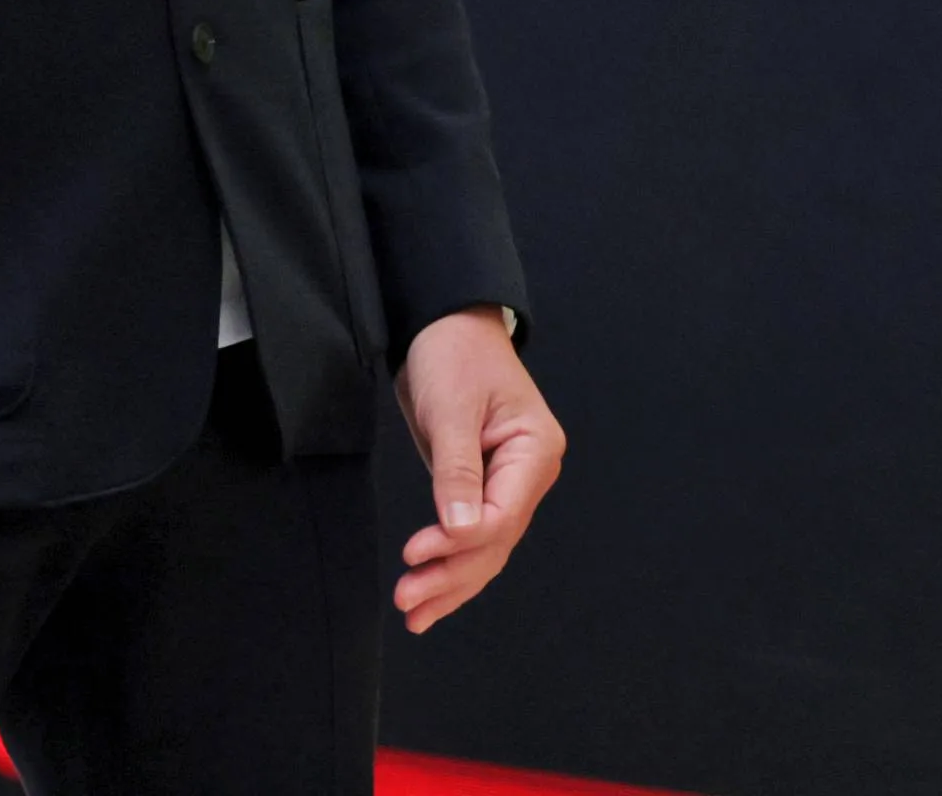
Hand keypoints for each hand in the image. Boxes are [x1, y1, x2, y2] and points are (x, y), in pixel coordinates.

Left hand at [393, 307, 563, 634]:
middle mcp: (529, 474)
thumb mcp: (452, 411)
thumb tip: (460, 531)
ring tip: (413, 614)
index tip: (414, 555)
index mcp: (535, 450)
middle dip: (452, 574)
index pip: (503, 514)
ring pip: (486, 548)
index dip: (461, 541)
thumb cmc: (455, 357)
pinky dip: (452, 566)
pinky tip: (430, 599)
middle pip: (496, 540)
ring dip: (451, 582)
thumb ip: (456, 472)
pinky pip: (473, 537)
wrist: (448, 328)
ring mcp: (509, 484)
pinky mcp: (483, 488)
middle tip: (406, 600)